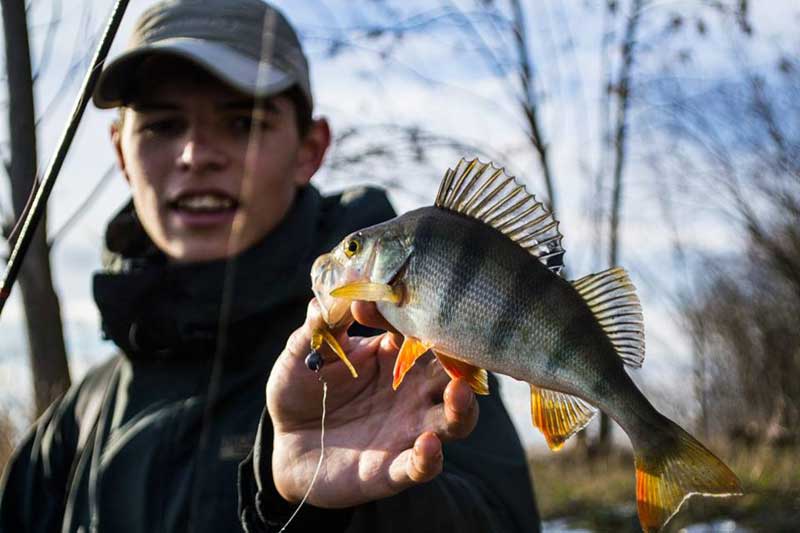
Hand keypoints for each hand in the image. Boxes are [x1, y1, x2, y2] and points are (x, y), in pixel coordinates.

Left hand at [266, 299, 478, 507]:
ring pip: (455, 421)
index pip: (424, 332)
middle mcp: (413, 392)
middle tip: (462, 350)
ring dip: (462, 408)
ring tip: (459, 392)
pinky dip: (430, 458)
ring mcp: (408, 430)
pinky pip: (422, 467)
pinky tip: (427, 445)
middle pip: (455, 375)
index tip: (405, 306)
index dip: (422, 318)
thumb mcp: (307, 350)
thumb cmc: (303, 386)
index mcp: (396, 356)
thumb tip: (334, 288)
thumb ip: (322, 323)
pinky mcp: (392, 469)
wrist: (287, 441)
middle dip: (464, 363)